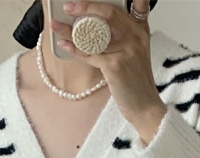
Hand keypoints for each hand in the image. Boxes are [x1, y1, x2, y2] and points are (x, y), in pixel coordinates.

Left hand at [53, 1, 166, 129]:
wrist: (144, 105)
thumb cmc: (135, 80)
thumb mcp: (135, 53)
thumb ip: (122, 36)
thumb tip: (94, 26)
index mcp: (140, 30)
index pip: (138, 5)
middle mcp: (135, 36)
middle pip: (107, 13)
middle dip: (85, 7)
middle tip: (69, 6)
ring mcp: (126, 50)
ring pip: (93, 34)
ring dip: (70, 30)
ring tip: (55, 25)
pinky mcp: (115, 66)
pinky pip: (90, 54)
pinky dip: (74, 49)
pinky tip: (64, 44)